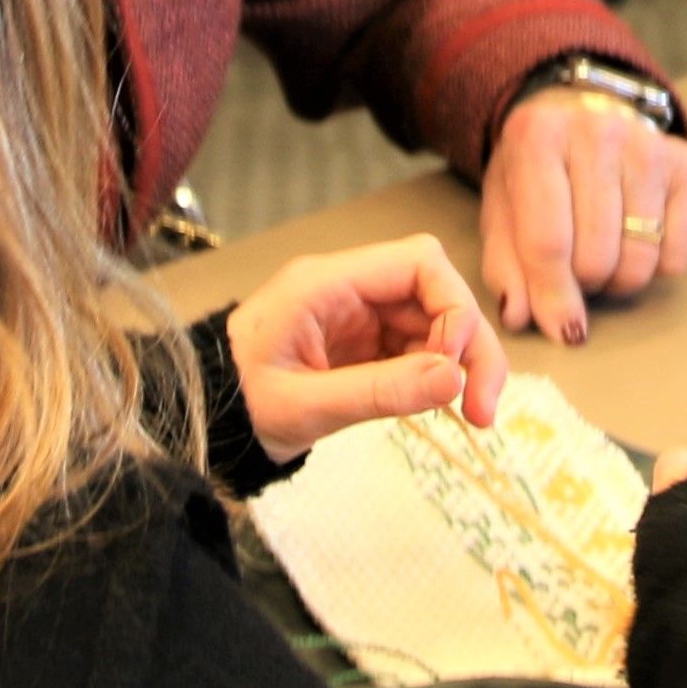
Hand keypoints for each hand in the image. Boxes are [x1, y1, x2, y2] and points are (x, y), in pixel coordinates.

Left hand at [226, 233, 504, 461]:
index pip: (417, 262)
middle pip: (436, 293)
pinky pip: (417, 348)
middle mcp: (348, 289)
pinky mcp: (362, 344)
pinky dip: (437, 376)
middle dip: (470, 343)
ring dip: (461, 364)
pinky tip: (443, 407)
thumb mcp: (304, 408)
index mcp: (325, 284)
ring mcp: (357, 316)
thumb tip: (454, 380)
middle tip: (484, 405)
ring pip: (434, 322)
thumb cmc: (236, 408)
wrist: (201, 426)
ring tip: (474, 415)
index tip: (456, 364)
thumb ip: (379, 391)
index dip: (453, 305)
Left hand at [479, 89, 686, 344]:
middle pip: (597, 255)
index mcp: (537, 137)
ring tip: (603, 258)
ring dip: (619, 279)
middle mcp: (598, 131)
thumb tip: (522, 316)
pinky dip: (658, 266)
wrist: (579, 116)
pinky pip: (679, 251)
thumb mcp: (503, 211)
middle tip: (576, 269)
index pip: (548, 240)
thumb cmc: (536, 173)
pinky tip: (637, 243)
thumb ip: (506, 266)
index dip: (553, 296)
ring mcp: (648, 144)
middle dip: (584, 283)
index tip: (560, 330)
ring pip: (640, 257)